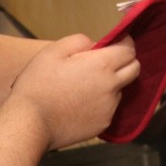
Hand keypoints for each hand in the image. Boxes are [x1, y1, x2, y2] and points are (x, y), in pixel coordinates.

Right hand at [8, 34, 139, 149]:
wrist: (30, 124)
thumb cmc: (38, 84)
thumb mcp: (54, 51)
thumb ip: (80, 41)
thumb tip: (95, 44)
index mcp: (102, 65)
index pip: (129, 50)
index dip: (124, 43)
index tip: (116, 41)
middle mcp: (112, 87)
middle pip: (135, 69)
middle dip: (126, 61)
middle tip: (106, 60)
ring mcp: (109, 107)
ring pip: (121, 89)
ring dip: (112, 83)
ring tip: (85, 85)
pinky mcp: (103, 124)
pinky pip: (110, 107)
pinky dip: (102, 102)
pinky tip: (81, 102)